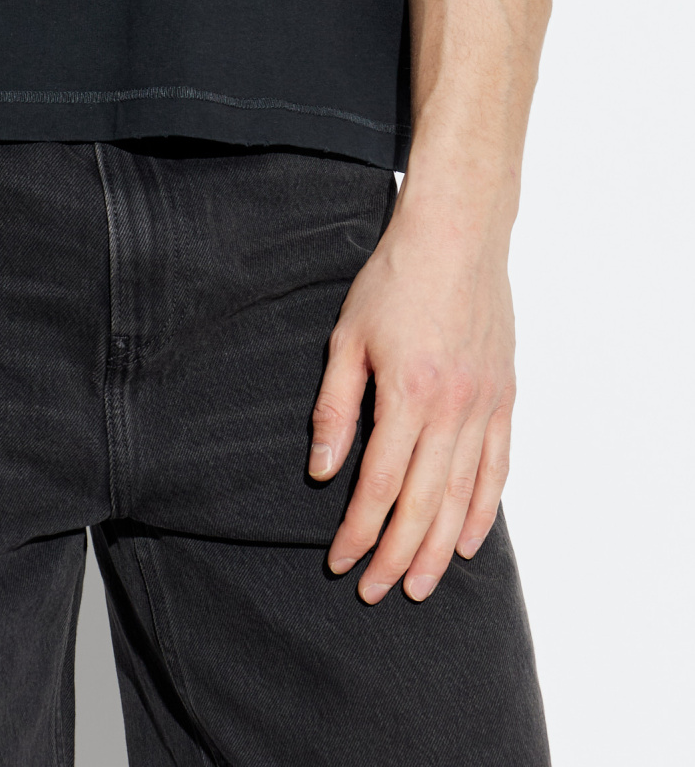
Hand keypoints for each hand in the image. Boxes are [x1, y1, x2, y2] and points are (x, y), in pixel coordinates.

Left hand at [309, 189, 515, 602]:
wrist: (456, 236)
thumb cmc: (393, 280)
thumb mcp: (347, 338)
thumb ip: (335, 409)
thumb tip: (323, 472)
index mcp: (408, 394)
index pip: (380, 485)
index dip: (358, 530)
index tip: (339, 562)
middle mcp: (452, 409)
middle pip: (423, 503)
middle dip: (395, 555)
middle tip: (376, 592)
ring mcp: (484, 406)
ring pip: (462, 496)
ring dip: (438, 547)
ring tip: (418, 585)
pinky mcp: (504, 397)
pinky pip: (497, 467)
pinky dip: (483, 509)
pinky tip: (466, 540)